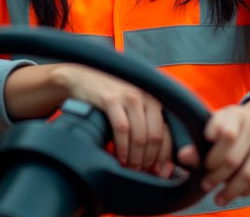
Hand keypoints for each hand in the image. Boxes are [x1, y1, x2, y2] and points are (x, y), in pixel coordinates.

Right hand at [52, 64, 175, 176]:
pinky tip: (119, 156)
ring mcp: (128, 96)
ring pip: (140, 135)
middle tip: (140, 170)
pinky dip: (122, 147)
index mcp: (155, 99)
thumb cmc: (110, 96)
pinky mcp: (111, 99)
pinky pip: (122, 129)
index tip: (157, 170)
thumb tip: (158, 160)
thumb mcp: (133, 106)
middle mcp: (146, 95)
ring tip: (130, 167)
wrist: (83, 78)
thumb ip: (146, 125)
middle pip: (154, 136)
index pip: (166, 132)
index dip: (163, 155)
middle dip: (148, 159)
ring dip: (135, 156)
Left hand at [176, 97, 249, 206]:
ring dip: (230, 191)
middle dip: (216, 177)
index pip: (225, 135)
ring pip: (248, 175)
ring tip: (218, 198)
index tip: (204, 163)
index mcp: (236, 115)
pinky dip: (246, 192)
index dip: (212, 154)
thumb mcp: (217, 124)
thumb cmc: (235, 124)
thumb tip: (182, 157)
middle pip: (233, 159)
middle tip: (206, 184)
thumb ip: (199, 141)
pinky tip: (236, 193)